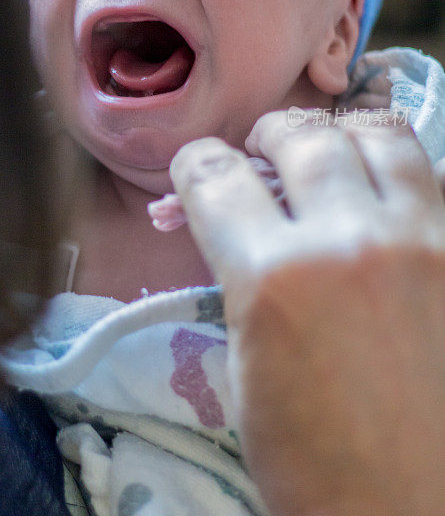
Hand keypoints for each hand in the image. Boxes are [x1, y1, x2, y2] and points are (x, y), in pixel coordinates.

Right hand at [170, 116, 444, 515]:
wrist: (413, 513)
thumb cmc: (313, 461)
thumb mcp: (245, 370)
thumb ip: (238, 277)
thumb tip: (229, 222)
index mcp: (276, 279)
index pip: (216, 179)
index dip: (194, 167)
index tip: (196, 170)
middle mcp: (353, 241)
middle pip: (301, 138)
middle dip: (268, 135)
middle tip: (261, 150)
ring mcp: (427, 241)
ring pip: (381, 135)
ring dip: (339, 135)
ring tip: (328, 150)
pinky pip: (438, 177)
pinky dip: (402, 170)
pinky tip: (387, 189)